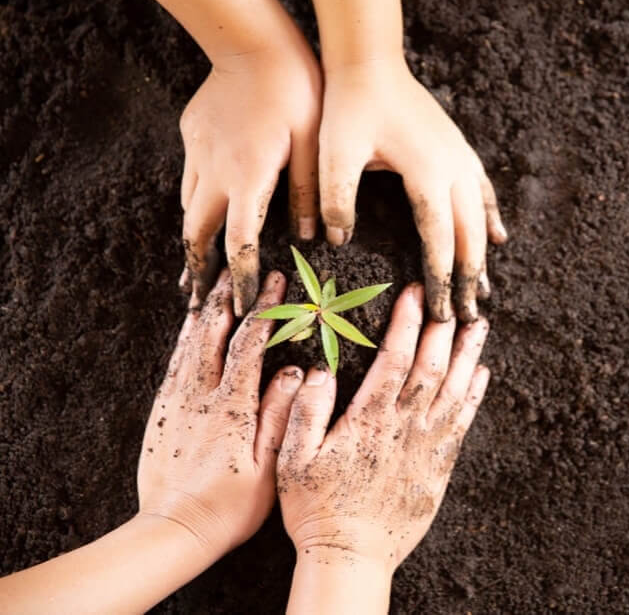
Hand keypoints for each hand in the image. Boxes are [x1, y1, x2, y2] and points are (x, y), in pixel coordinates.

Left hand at [139, 269, 303, 560]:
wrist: (174, 529)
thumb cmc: (229, 506)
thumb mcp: (267, 468)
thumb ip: (278, 416)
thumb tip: (293, 371)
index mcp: (231, 406)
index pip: (249, 344)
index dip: (265, 310)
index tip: (278, 284)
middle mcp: (201, 396)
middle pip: (215, 333)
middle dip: (231, 298)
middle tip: (241, 270)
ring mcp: (178, 401)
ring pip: (191, 343)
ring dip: (206, 310)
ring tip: (217, 284)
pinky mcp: (163, 410)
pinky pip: (173, 363)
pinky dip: (183, 338)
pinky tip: (190, 325)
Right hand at [179, 44, 320, 314]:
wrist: (253, 40)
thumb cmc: (295, 90)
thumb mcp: (312, 145)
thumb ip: (310, 192)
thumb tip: (315, 236)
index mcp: (248, 179)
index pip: (239, 243)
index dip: (238, 278)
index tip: (238, 306)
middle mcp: (215, 173)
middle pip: (196, 234)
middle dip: (197, 271)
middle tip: (197, 301)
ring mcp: (198, 153)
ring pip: (188, 208)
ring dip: (192, 241)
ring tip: (195, 268)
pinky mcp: (192, 135)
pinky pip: (190, 178)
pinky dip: (195, 204)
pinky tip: (203, 211)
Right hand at [278, 284, 488, 579]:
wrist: (350, 556)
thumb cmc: (316, 506)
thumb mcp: (293, 458)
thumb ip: (306, 411)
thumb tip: (319, 370)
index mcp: (368, 420)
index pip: (394, 359)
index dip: (407, 323)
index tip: (414, 294)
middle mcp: (404, 428)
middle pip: (432, 368)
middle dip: (443, 328)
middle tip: (454, 298)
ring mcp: (426, 447)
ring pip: (455, 390)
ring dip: (468, 354)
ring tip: (480, 324)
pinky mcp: (438, 467)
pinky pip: (463, 424)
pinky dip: (474, 396)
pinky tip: (482, 374)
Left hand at [318, 56, 506, 320]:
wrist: (370, 61)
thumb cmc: (350, 106)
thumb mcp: (334, 153)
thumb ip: (336, 198)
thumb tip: (337, 239)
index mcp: (428, 174)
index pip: (440, 240)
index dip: (442, 278)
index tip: (444, 312)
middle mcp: (454, 168)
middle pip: (469, 236)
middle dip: (469, 278)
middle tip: (470, 316)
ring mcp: (460, 157)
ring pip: (481, 217)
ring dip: (482, 256)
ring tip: (486, 289)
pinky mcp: (457, 149)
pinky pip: (483, 191)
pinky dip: (490, 218)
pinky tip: (497, 236)